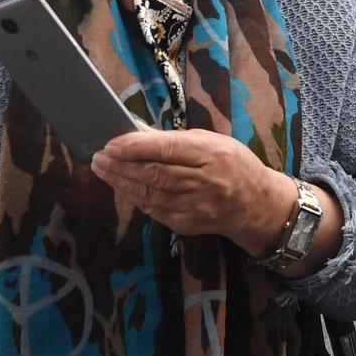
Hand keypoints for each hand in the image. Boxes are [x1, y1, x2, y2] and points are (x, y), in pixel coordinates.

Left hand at [92, 129, 293, 256]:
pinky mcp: (188, 224)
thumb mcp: (212, 141)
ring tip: (103, 170)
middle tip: (99, 157)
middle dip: (121, 165)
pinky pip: (156, 211)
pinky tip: (123, 188)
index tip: (112, 143)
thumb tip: (138, 132)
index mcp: (210, 154)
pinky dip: (137, 198)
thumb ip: (176, 139)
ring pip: (150, 194)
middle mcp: (203, 181)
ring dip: (122, 182)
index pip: (166, 149)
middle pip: (154, 173)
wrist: (256, 204)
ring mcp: (195, 206)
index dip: (135, 146)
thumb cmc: (233, 164)